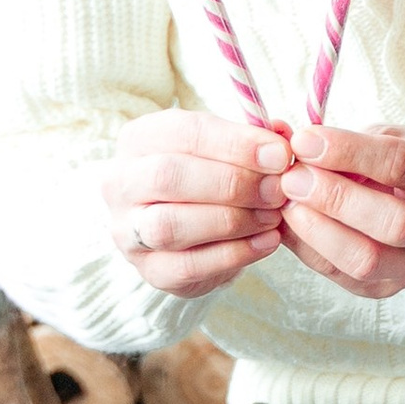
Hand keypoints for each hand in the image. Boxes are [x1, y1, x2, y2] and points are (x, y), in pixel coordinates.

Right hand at [101, 108, 289, 301]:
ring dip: (232, 220)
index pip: (183, 132)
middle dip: (232, 182)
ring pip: (170, 225)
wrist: (196, 232)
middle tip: (277, 189)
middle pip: (168, 177)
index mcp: (139, 139)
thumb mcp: (230, 148)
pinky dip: (234, 254)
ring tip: (273, 216)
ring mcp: (128, 231)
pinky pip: (186, 266)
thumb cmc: (212, 176)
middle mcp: (122, 183)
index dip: (235, 143)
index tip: (280, 155)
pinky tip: (266, 242)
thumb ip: (257, 140)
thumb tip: (282, 138)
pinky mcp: (148, 270)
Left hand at [275, 124, 404, 301]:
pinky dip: (307, 248)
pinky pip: (340, 274)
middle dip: (335, 198)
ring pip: (367, 260)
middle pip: (393, 222)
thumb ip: (353, 144)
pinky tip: (289, 223)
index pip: (402, 164)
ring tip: (287, 203)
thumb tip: (301, 151)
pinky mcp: (384, 287)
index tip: (305, 140)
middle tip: (293, 178)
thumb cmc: (401, 164)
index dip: (349, 151)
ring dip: (318, 230)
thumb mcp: (389, 138)